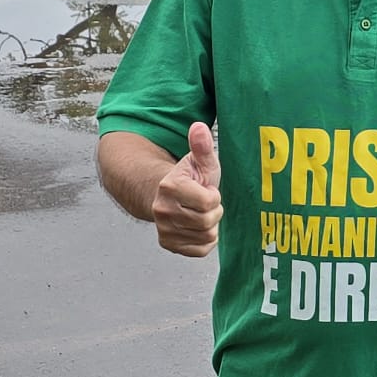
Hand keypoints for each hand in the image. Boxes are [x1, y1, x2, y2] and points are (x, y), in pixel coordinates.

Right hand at [153, 121, 222, 255]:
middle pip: (208, 221)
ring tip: (200, 213)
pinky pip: (200, 250)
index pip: (208, 202)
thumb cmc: (189, 178)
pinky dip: (204, 240)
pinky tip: (197, 226)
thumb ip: (202, 146)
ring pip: (206, 236)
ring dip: (210, 225)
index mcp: (170, 187)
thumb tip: (199, 127)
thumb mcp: (200, 161)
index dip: (214, 196)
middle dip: (213, 211)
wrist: (167, 196)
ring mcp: (164, 229)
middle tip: (204, 202)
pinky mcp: (168, 244)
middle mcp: (162, 210)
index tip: (206, 190)